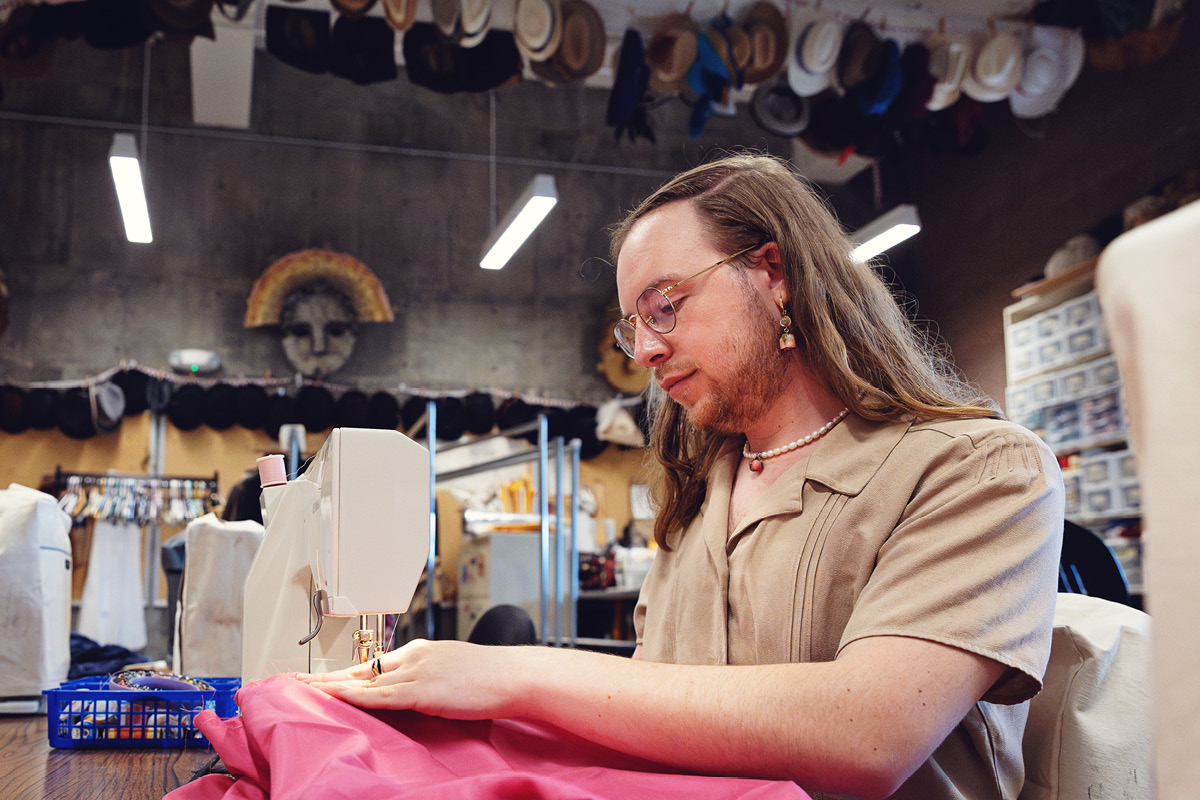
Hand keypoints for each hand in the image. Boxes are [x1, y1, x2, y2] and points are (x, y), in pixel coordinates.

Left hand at [297, 639, 533, 719]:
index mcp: (420, 651)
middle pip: (361, 669)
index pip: (374, 664)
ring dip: (331, 687)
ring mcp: (416, 672)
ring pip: (364, 682)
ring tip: (303, 690)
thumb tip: (415, 695)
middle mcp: (413, 657)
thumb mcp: (453, 669)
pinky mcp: (422, 691)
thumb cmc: (491, 676)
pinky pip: (380, 696)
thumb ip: (429, 679)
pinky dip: (354, 696)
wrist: (514, 675)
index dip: (345, 673)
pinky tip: (335, 697)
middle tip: (296, 680)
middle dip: (328, 677)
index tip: (323, 678)